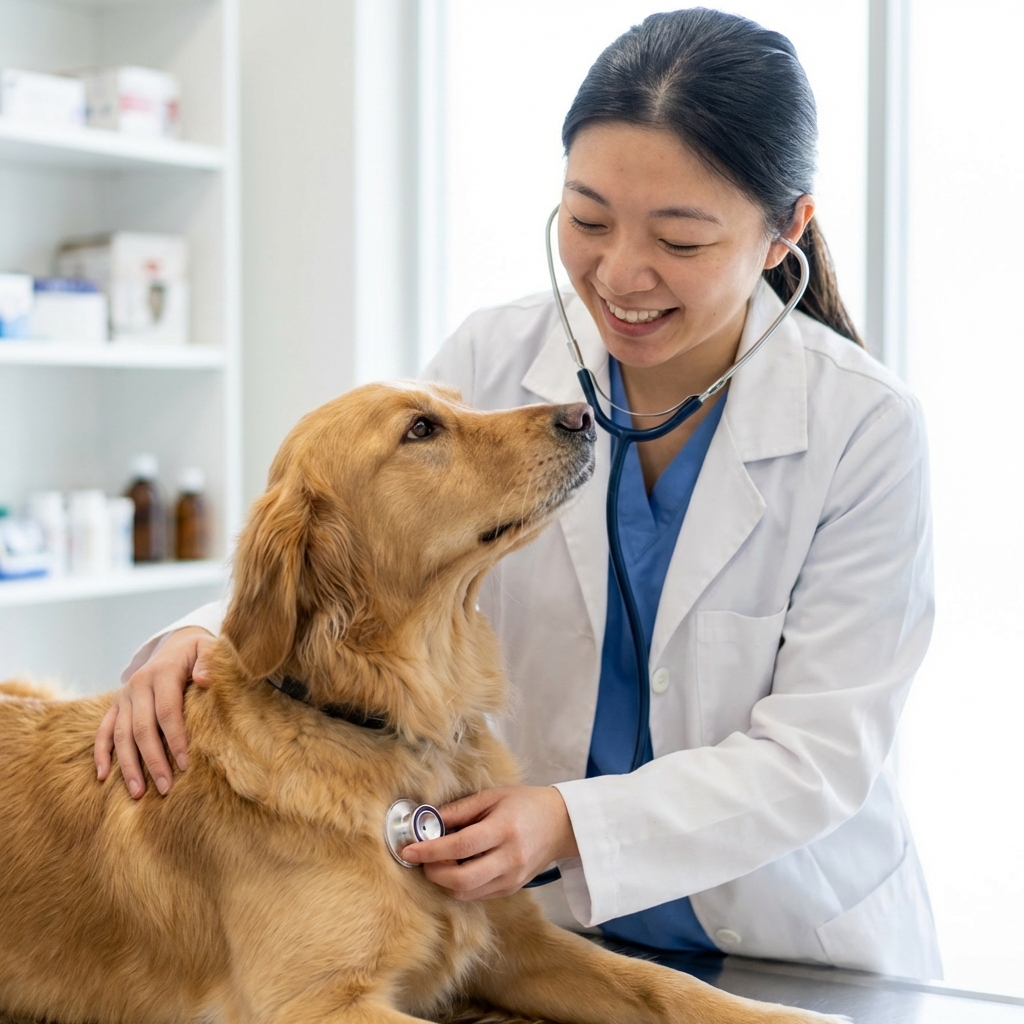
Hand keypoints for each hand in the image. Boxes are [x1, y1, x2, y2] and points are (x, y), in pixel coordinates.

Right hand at [94, 626, 214, 798]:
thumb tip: (204, 680)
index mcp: (162, 673)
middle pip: (142, 728)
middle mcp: (138, 685)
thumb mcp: (208, 648)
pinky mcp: (116, 705)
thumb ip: (208, 662)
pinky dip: (101, 753)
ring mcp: (124, 696)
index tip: (185, 764)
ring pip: (121, 734)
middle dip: (153, 760)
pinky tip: (103, 776)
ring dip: (128, 765)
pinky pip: (104, 730)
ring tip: (138, 793)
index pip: (166, 711)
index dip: (175, 738)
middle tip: (165, 788)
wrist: (176, 644)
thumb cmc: (197, 653)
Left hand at [400, 786, 578, 899]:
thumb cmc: (525, 804)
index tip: (409, 850)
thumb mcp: (492, 797)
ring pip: (467, 892)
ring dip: (445, 881)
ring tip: (440, 861)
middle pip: (462, 880)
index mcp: (504, 830)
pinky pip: (477, 894)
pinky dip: (461, 885)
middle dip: (434, 873)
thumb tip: (427, 820)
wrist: (561, 824)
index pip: (460, 846)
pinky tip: (459, 866)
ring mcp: (512, 878)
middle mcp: (509, 858)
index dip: (431, 851)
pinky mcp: (512, 889)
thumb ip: (459, 810)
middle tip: (421, 860)